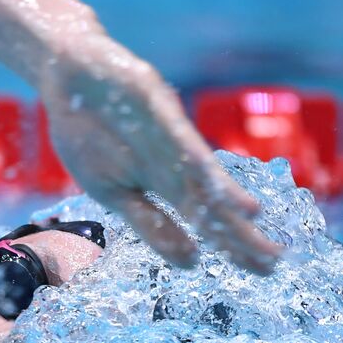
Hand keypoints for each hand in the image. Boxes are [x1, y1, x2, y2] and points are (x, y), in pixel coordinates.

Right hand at [38, 34, 281, 272]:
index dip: (234, 246)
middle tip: (276, 263)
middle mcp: (173, 165)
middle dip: (243, 239)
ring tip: (265, 239)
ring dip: (234, 212)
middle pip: (213, 208)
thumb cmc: (88, 131)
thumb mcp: (112, 191)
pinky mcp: (158, 113)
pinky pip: (185, 150)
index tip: (263, 271)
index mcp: (162, 185)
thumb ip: (150, 223)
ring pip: (206, 184)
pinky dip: (208, 175)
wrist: (66, 71)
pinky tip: (240, 203)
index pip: (205, 222)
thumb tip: (191, 262)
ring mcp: (167, 140)